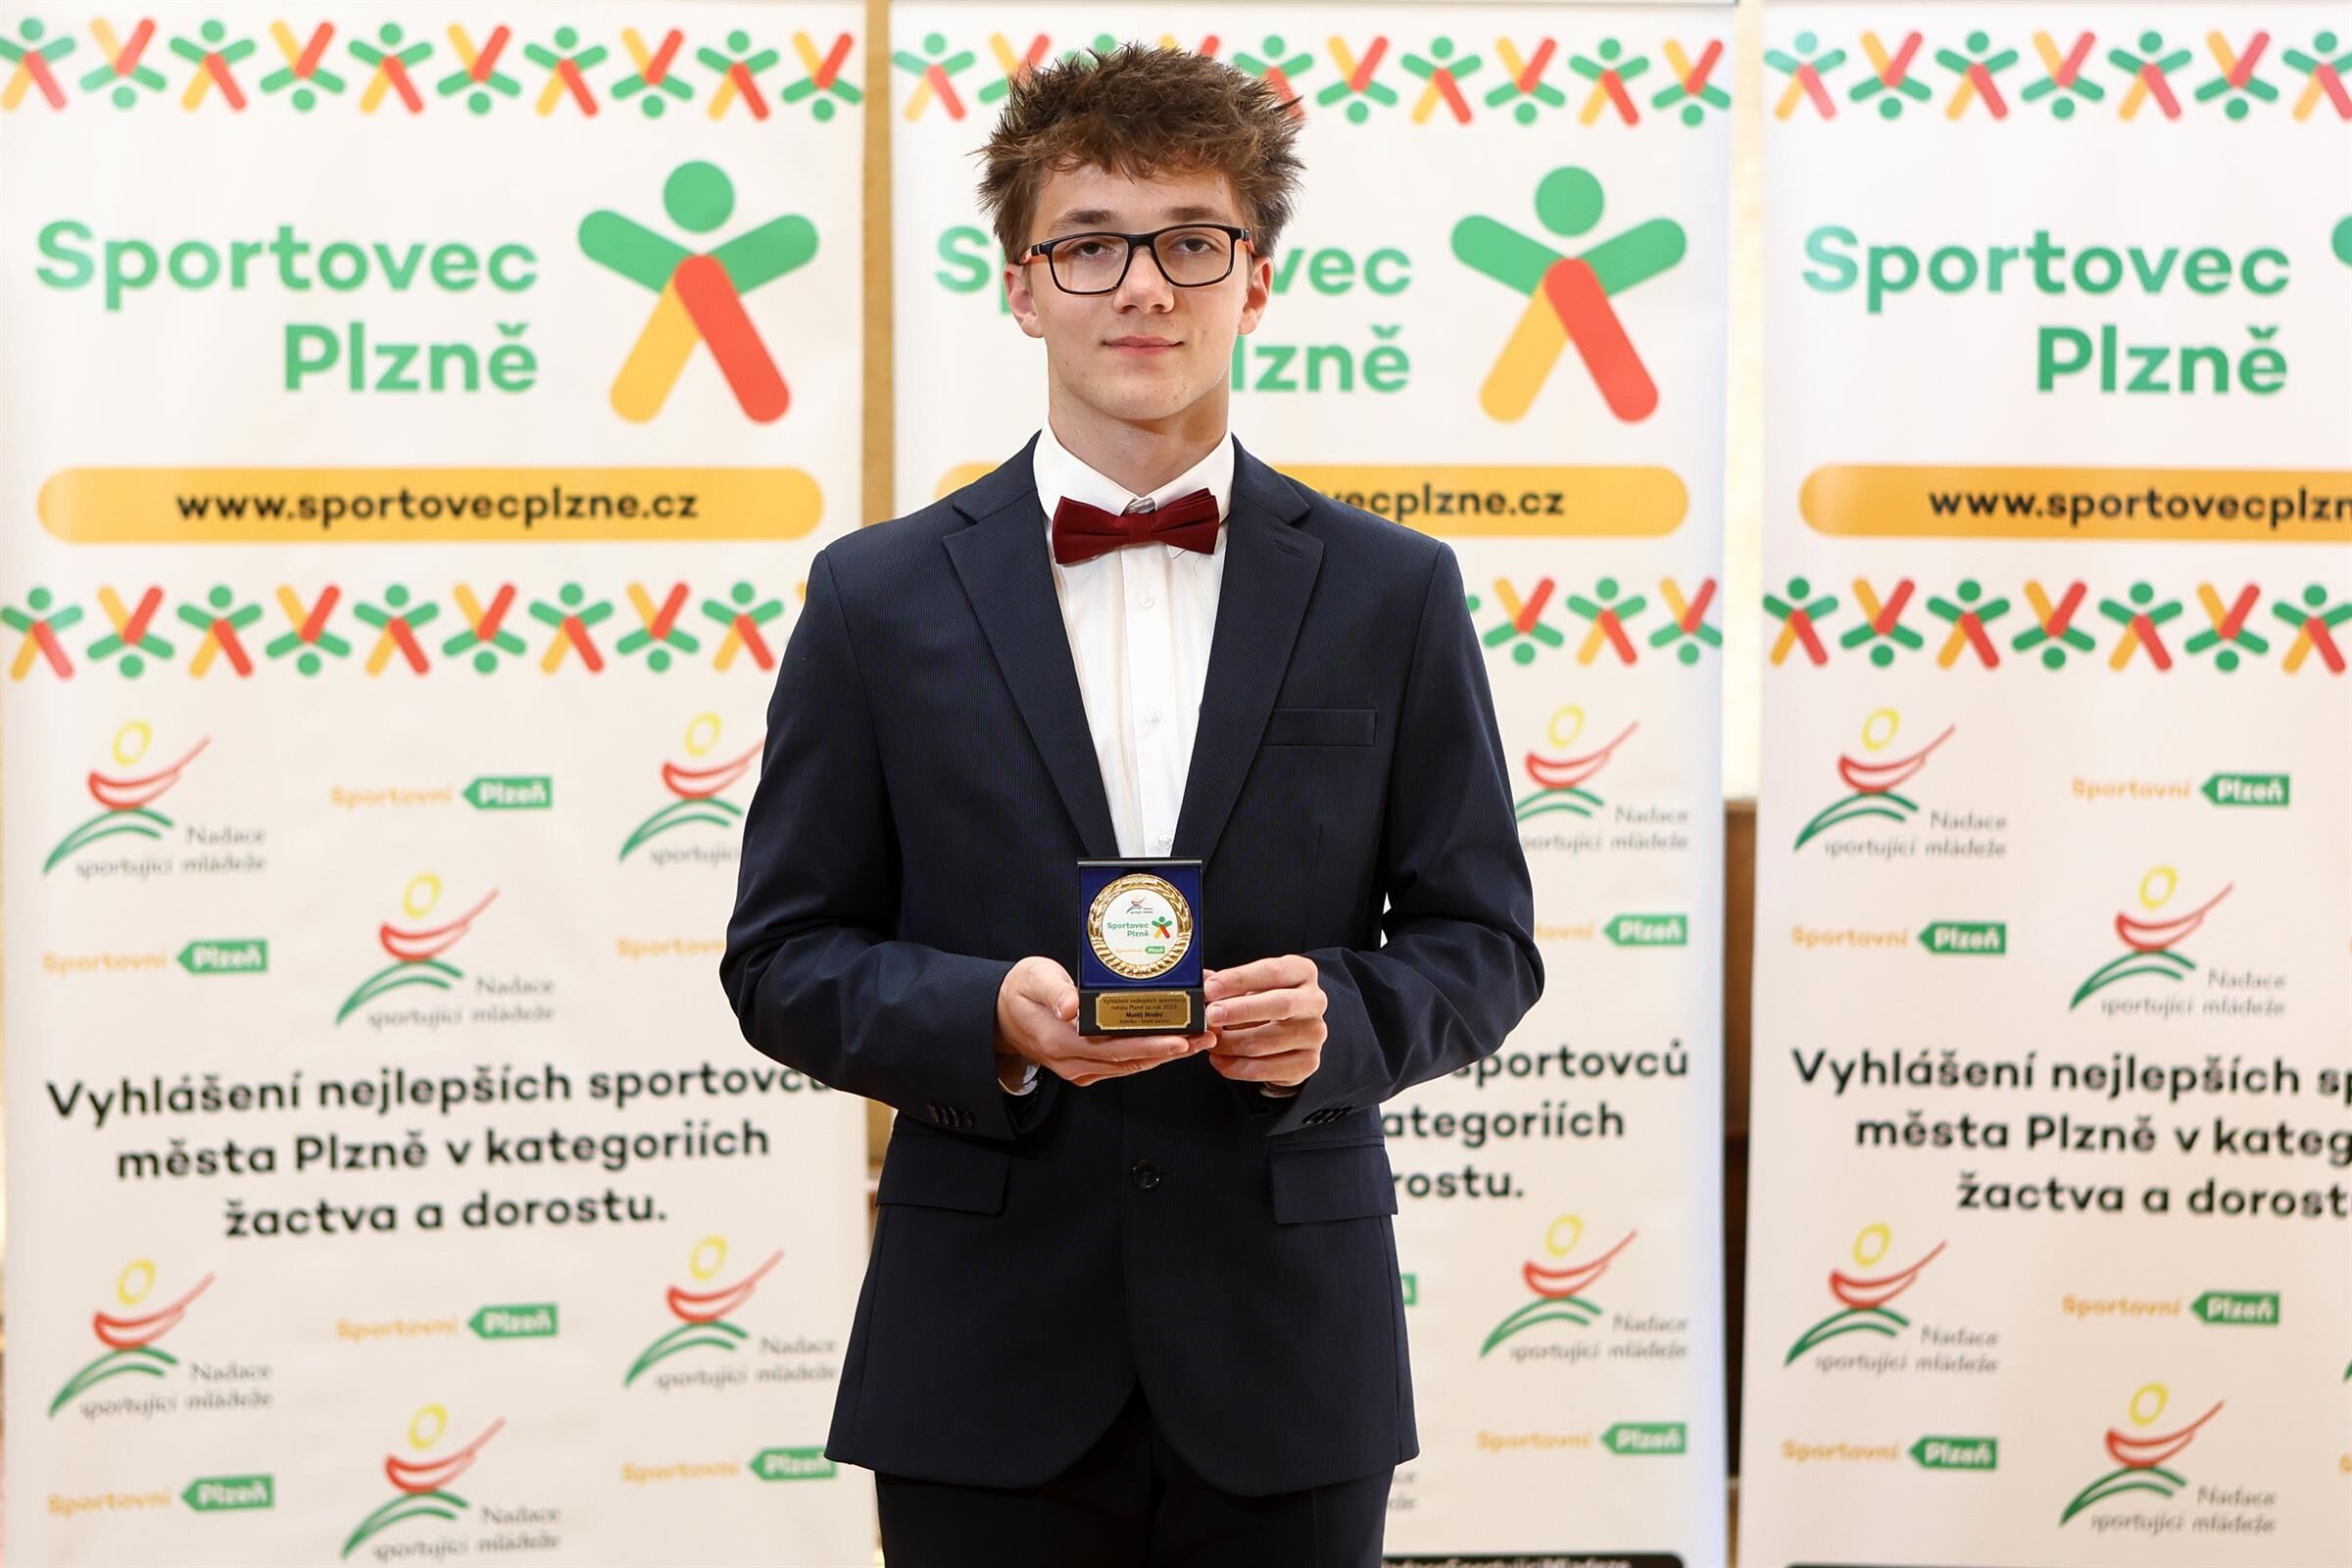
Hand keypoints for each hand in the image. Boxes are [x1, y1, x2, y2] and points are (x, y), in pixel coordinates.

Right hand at [994, 956, 1213, 1088]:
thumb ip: (1054, 991)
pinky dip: (1151, 1053)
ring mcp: (1080, 1068)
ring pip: (1131, 1065)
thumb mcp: (1033, 979)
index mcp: (1060, 1041)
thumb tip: (1072, 1007)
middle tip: (1206, 1037)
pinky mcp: (1087, 1067)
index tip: (1180, 1038)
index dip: (1150, 1045)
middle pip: (1131, 1060)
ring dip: (1167, 1054)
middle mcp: (1073, 1062)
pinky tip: (1174, 1042)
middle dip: (1172, 1050)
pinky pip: (1124, 1064)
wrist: (1002, 1014)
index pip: (1114, 1048)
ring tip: (1200, 1039)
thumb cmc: (1022, 990)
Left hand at [1202, 956, 1326, 1087]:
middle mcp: (1314, 1001)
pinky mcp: (1307, 1063)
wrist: (1291, 1033)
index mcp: (1301, 972)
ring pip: (1266, 1041)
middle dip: (1240, 1011)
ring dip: (1230, 1043)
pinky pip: (1264, 1069)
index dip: (1238, 979)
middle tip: (1211, 1015)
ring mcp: (1314, 1034)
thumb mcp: (1251, 985)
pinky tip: (1220, 1059)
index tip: (1210, 988)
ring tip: (1210, 1040)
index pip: (1272, 972)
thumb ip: (1225, 983)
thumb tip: (1198, 982)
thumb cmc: (1266, 1001)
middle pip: (1279, 1005)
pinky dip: (1235, 1067)